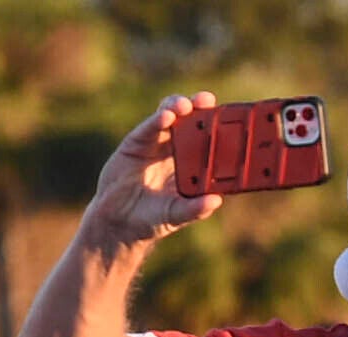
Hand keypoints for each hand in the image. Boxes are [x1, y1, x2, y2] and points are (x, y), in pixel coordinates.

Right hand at [78, 94, 224, 251]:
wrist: (118, 223)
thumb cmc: (152, 219)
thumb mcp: (176, 215)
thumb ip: (194, 209)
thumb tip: (216, 201)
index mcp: (192, 163)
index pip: (208, 137)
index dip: (217, 124)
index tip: (229, 116)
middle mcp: (176, 148)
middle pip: (191, 119)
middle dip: (199, 106)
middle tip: (207, 101)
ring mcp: (156, 143)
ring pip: (170, 115)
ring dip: (178, 106)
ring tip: (185, 107)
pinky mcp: (136, 142)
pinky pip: (148, 127)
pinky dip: (157, 120)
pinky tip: (166, 117)